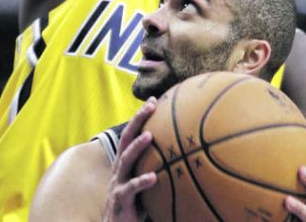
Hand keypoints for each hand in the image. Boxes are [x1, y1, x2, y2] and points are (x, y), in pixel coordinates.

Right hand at [101, 97, 157, 221]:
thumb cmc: (134, 206)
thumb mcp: (145, 184)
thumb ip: (158, 170)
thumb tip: (187, 158)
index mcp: (124, 164)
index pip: (131, 135)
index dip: (140, 117)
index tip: (154, 100)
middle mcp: (118, 170)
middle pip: (126, 139)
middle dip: (137, 121)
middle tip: (150, 106)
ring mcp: (117, 184)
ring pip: (125, 161)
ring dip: (137, 147)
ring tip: (149, 136)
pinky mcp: (120, 200)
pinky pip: (130, 189)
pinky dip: (141, 182)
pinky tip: (153, 177)